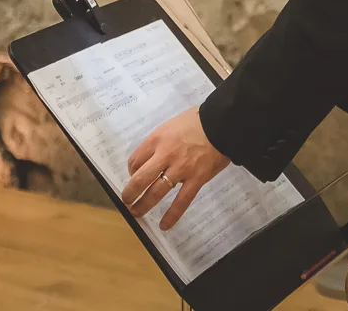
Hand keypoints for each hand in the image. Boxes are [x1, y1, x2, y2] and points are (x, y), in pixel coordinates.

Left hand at [120, 106, 228, 229]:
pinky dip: (172, 215)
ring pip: (156, 192)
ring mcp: (180, 169)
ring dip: (144, 205)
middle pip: (141, 179)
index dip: (131, 171)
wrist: (221, 123)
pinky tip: (164, 225)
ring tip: (137, 212)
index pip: (135, 160)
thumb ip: (160, 142)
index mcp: (157, 139)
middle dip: (130, 193)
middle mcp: (165, 155)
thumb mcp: (170, 125)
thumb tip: (152, 157)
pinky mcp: (196, 179)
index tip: (134, 176)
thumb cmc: (196, 121)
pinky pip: (182, 201)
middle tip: (126, 201)